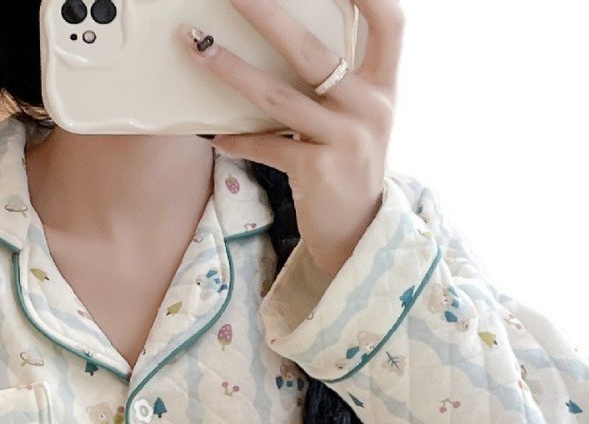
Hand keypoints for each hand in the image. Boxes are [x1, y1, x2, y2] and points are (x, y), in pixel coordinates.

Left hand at [185, 0, 402, 280]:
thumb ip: (341, 80)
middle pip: (314, 51)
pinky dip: (239, 141)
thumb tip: (287, 36)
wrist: (356, 235)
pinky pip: (268, 147)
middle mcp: (371, 108)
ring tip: (199, 48)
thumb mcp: (360, 118)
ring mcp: (345, 140)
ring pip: (279, 96)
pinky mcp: (318, 172)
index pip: (389, 23)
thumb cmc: (349, 167)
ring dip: (233, 70)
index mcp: (384, 86)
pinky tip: (215, 136)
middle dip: (268, 15)